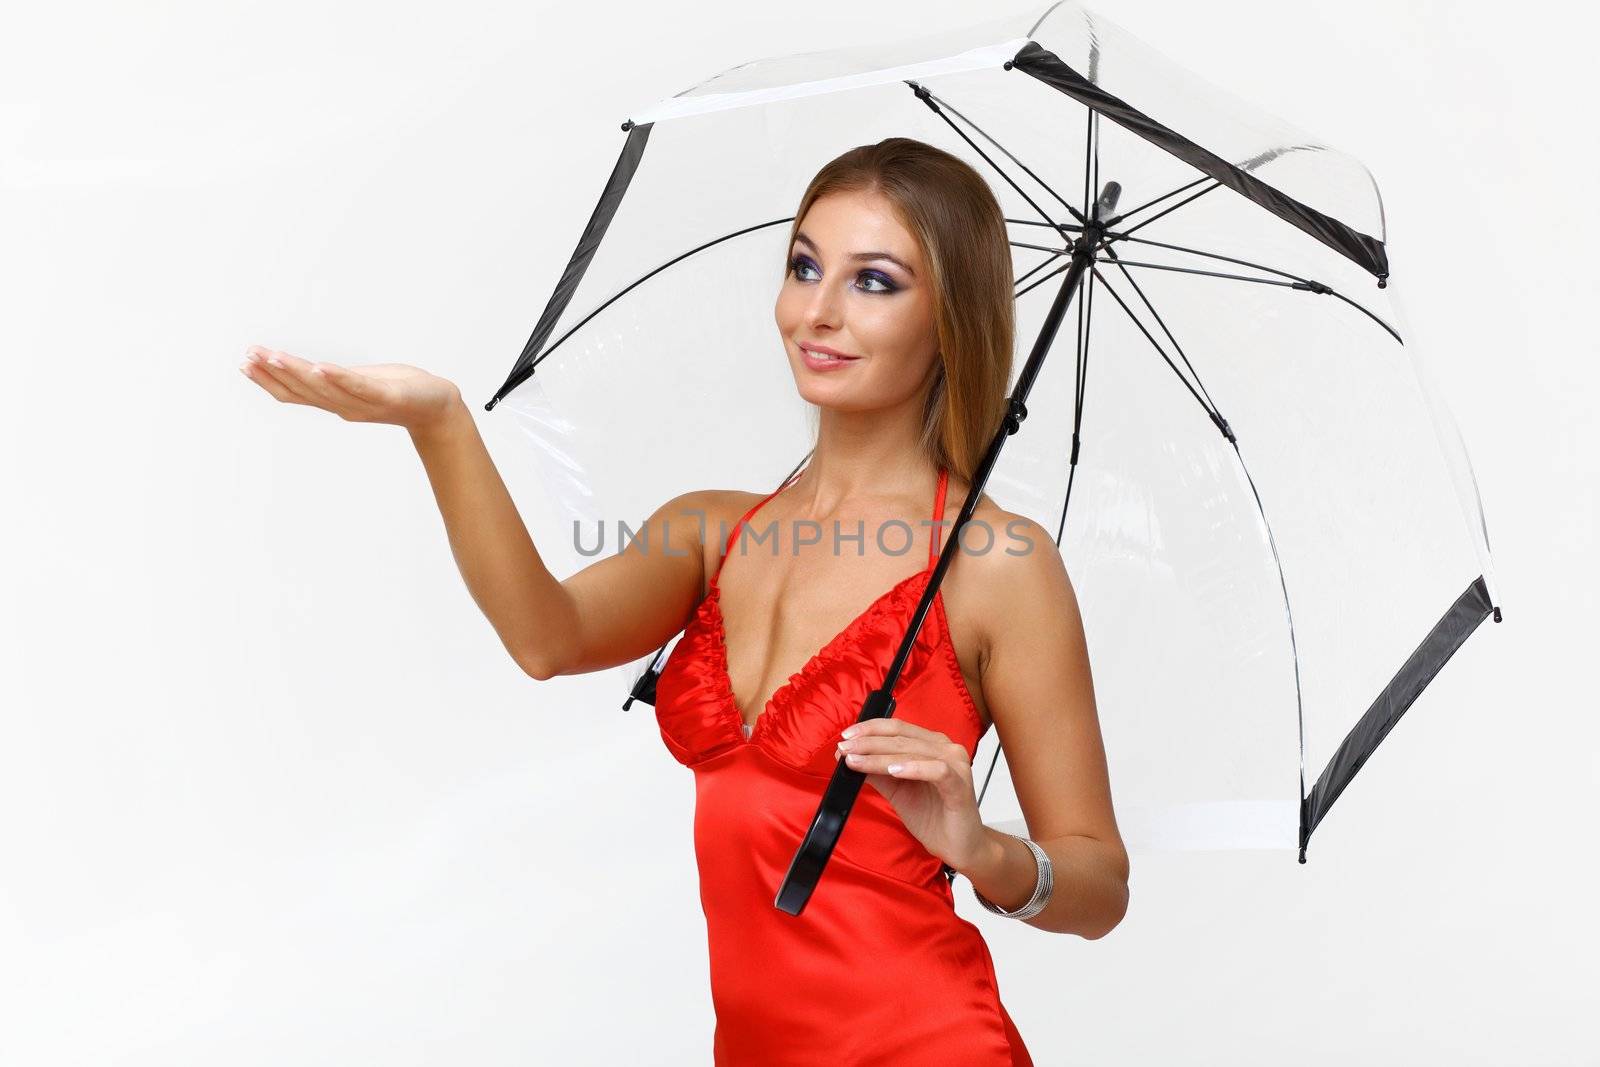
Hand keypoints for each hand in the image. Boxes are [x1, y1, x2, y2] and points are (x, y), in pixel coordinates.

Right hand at [239, 345, 462, 433]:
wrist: (439, 408)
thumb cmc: (400, 390)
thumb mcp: (360, 383)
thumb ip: (336, 380)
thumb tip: (310, 368)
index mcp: (336, 402)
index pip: (294, 393)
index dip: (267, 380)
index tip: (244, 362)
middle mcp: (345, 407)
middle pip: (302, 391)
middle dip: (272, 373)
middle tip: (248, 356)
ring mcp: (365, 404)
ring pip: (325, 389)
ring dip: (297, 372)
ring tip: (274, 356)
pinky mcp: (388, 398)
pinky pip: (359, 388)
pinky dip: (339, 378)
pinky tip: (321, 367)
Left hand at [834, 717, 988, 872]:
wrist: (958, 846)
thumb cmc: (933, 816)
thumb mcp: (897, 791)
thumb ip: (877, 773)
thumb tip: (849, 757)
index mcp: (932, 745)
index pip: (897, 728)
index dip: (870, 729)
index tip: (845, 736)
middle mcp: (945, 749)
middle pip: (902, 738)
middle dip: (868, 742)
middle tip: (844, 749)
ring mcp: (956, 766)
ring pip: (914, 752)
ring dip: (881, 756)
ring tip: (857, 760)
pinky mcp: (961, 786)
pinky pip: (937, 771)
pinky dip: (914, 768)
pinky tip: (893, 770)